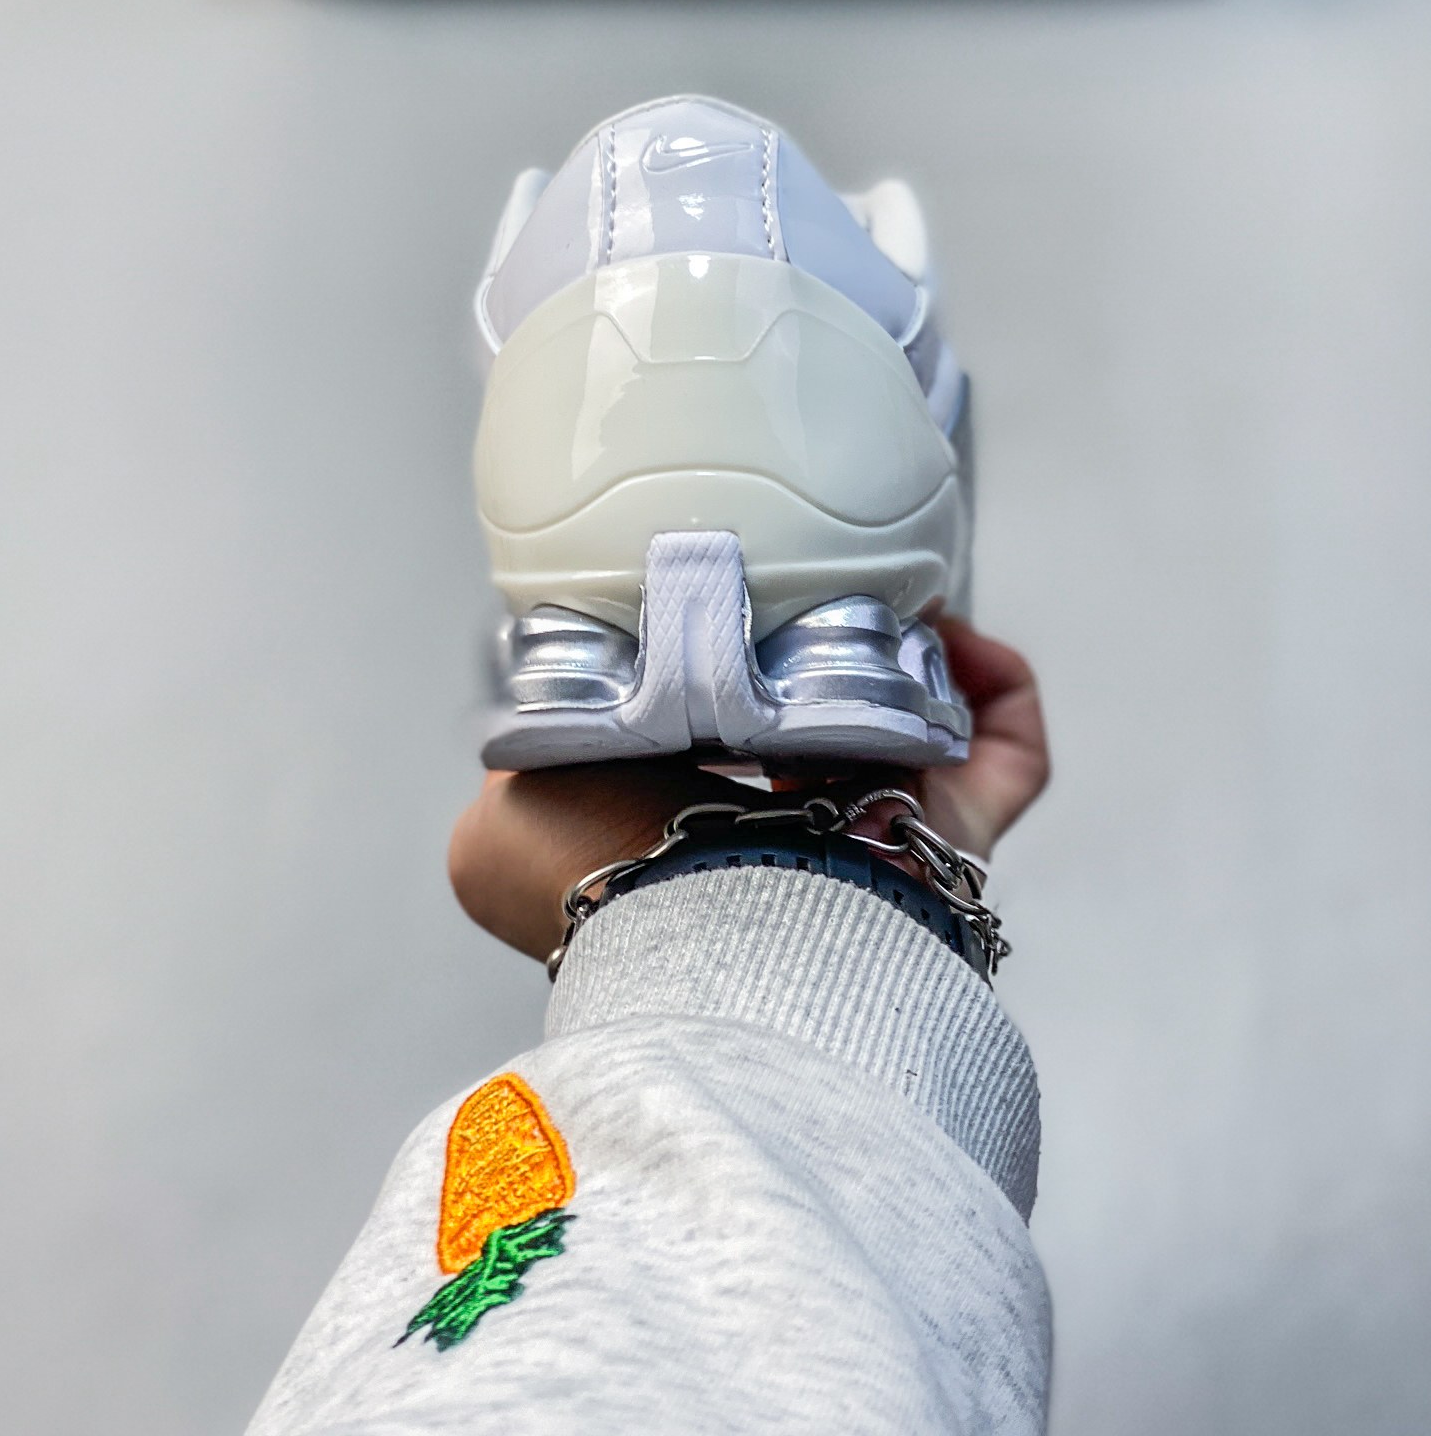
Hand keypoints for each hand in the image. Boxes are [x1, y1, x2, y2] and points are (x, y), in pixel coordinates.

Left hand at [448, 619, 1049, 963]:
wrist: (691, 922)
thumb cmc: (598, 884)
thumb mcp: (496, 827)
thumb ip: (515, 768)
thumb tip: (533, 729)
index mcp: (696, 839)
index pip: (727, 751)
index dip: (734, 674)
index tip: (733, 609)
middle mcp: (798, 845)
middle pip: (841, 730)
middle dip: (840, 651)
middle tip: (829, 584)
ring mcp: (888, 843)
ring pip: (929, 731)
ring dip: (917, 651)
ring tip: (891, 590)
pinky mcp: (959, 837)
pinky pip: (1010, 756)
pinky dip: (1001, 691)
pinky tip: (960, 633)